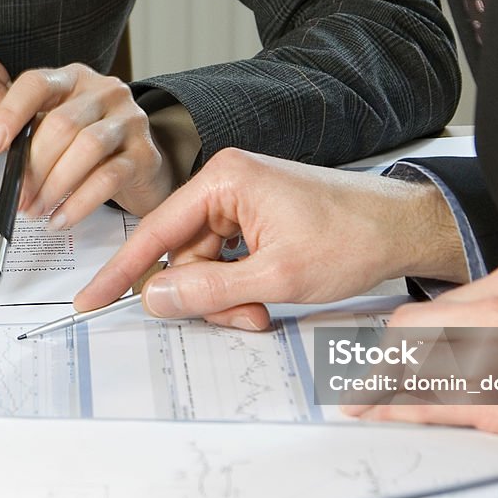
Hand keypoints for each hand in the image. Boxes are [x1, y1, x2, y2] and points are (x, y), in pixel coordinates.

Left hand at [0, 64, 172, 227]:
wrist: (144, 166)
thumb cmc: (96, 148)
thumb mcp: (61, 131)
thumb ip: (34, 135)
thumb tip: (2, 157)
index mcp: (76, 79)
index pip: (37, 84)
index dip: (11, 113)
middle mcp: (106, 92)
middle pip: (61, 124)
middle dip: (33, 167)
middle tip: (18, 197)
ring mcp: (130, 120)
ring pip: (86, 149)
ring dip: (54, 186)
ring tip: (37, 210)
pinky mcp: (145, 154)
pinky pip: (107, 179)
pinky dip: (79, 203)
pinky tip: (61, 218)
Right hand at [75, 148, 467, 329]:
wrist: (405, 229)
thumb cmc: (352, 236)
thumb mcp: (276, 275)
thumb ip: (210, 290)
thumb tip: (156, 297)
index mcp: (225, 181)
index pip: (156, 231)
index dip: (122, 271)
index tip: (92, 299)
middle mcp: (228, 185)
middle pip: (182, 256)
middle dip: (206, 296)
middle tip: (244, 316)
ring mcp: (244, 203)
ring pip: (206, 266)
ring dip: (228, 297)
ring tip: (266, 307)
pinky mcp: (258, 220)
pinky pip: (228, 262)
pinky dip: (242, 288)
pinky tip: (268, 296)